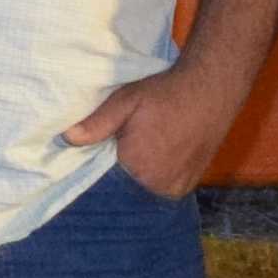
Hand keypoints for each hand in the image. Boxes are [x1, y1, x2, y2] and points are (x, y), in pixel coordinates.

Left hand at [57, 60, 235, 200]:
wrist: (211, 89)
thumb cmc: (165, 93)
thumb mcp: (125, 102)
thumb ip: (96, 124)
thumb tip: (66, 138)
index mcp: (136, 168)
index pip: (107, 181)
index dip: (104, 167)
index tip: (106, 152)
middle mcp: (157, 185)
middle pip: (128, 187)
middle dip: (123, 172)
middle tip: (126, 148)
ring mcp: (177, 188)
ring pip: (146, 189)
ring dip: (142, 176)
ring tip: (146, 151)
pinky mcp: (190, 184)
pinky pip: (165, 188)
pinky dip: (159, 177)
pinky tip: (160, 157)